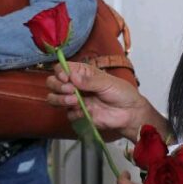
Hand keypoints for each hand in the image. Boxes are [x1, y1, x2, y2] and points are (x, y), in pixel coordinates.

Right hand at [46, 61, 164, 140]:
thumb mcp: (107, 83)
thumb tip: (72, 77)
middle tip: (71, 90)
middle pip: (53, 83)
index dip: (60, 72)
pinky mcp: (78, 115)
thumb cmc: (121, 93)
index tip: (66, 78)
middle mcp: (75, 86)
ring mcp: (75, 101)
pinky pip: (67, 114)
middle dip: (58, 86)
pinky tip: (84, 112)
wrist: (129, 113)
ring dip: (60, 99)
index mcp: (82, 73)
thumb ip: (89, 81)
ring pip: (54, 98)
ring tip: (74, 101)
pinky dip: (73, 113)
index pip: (61, 68)